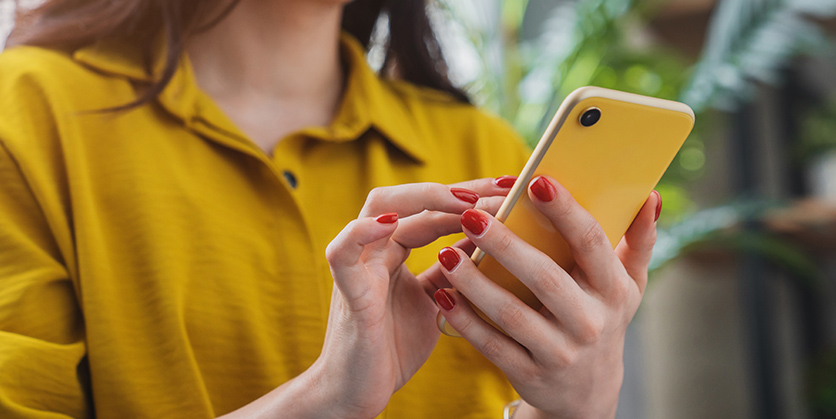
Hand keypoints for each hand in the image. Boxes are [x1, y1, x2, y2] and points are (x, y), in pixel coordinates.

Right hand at [312, 177, 514, 417]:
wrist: (359, 394)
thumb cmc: (394, 349)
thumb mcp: (436, 302)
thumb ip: (453, 270)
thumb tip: (491, 240)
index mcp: (395, 251)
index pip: (433, 209)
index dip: (471, 196)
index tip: (512, 189)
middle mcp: (375, 250)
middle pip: (410, 198)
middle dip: (457, 189)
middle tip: (501, 188)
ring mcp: (359, 266)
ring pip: (378, 208)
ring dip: (423, 199)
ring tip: (465, 200)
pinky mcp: (347, 292)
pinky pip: (343, 252)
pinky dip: (362, 232)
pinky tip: (391, 222)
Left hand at [434, 175, 659, 418]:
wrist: (588, 393)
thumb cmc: (603, 318)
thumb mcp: (628, 286)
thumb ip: (639, 241)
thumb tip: (649, 196)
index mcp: (612, 289)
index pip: (590, 243)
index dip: (566, 211)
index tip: (537, 182)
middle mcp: (589, 321)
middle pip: (545, 277)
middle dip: (506, 244)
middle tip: (471, 214)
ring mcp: (559, 352)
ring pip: (512, 314)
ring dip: (476, 283)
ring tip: (446, 253)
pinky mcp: (530, 373)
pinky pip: (493, 345)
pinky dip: (466, 321)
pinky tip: (443, 296)